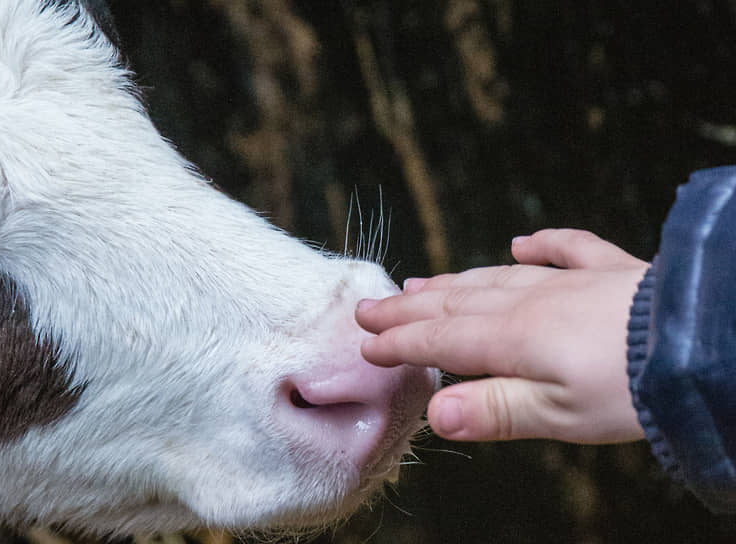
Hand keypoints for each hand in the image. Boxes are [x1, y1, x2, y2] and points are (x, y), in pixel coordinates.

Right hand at [356, 229, 648, 443]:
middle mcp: (530, 303)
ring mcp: (570, 281)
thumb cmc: (631, 388)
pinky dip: (541, 245)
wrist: (703, 343)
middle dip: (408, 308)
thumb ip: (493, 410)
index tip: (366, 345)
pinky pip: (568, 249)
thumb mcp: (558, 415)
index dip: (400, 343)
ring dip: (452, 281)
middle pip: (455, 303)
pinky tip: (522, 243)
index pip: (440, 341)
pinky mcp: (611, 272)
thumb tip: (433, 414)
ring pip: (494, 278)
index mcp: (512, 339)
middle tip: (370, 308)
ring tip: (420, 283)